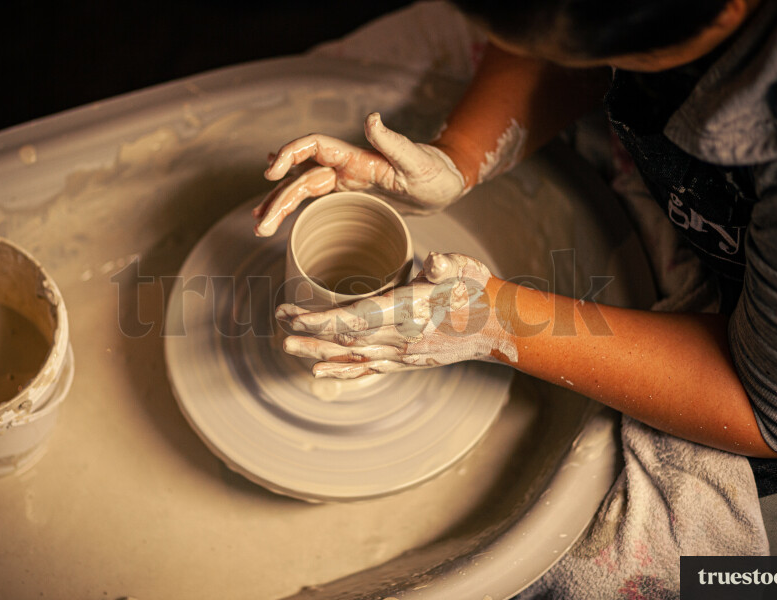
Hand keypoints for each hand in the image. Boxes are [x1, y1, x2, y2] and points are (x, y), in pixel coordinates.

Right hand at [253, 112, 467, 236]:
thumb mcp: (417, 161)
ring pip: (303, 191)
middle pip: (301, 178)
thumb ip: (393, 142)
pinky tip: (277, 213)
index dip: (289, 154)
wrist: (445, 187)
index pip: (314, 147)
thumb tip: (371, 118)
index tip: (271, 173)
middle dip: (278, 199)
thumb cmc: (435, 174)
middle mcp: (346, 167)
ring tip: (260, 226)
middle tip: (260, 225)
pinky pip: (315, 201)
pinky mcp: (350, 196)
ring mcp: (346, 182)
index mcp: (357, 157)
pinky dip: (295, 208)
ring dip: (280, 206)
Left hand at [275, 252, 515, 378]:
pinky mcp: (407, 362)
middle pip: (343, 340)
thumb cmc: (476, 291)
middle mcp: (400, 339)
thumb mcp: (463, 269)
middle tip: (279, 327)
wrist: (497, 326)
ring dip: (317, 354)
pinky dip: (342, 371)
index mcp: (406, 313)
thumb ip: (446, 266)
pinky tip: (321, 372)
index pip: (351, 320)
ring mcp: (403, 355)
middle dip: (309, 334)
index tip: (290, 314)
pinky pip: (368, 370)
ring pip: (351, 357)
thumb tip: (436, 261)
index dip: (317, 320)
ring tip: (288, 348)